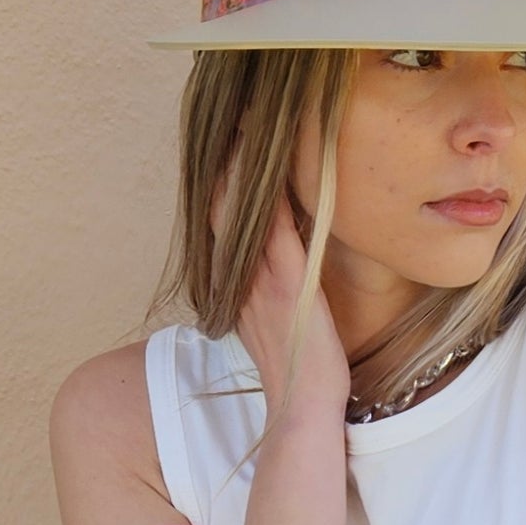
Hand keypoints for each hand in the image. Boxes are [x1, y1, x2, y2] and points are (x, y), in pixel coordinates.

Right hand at [210, 136, 349, 416]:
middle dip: (224, 161)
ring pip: (245, 209)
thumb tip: (283, 279)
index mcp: (243, 283)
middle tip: (226, 117)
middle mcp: (245, 274)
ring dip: (242, 165)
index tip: (225, 145)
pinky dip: (270, 194)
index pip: (226, 223)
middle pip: (224, 205)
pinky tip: (267, 162)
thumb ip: (275, 298)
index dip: (221, 184)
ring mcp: (262, 276)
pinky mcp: (287, 281)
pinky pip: (275, 226)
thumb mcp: (282, 326)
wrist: (304, 407)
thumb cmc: (301, 371)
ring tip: (241, 120)